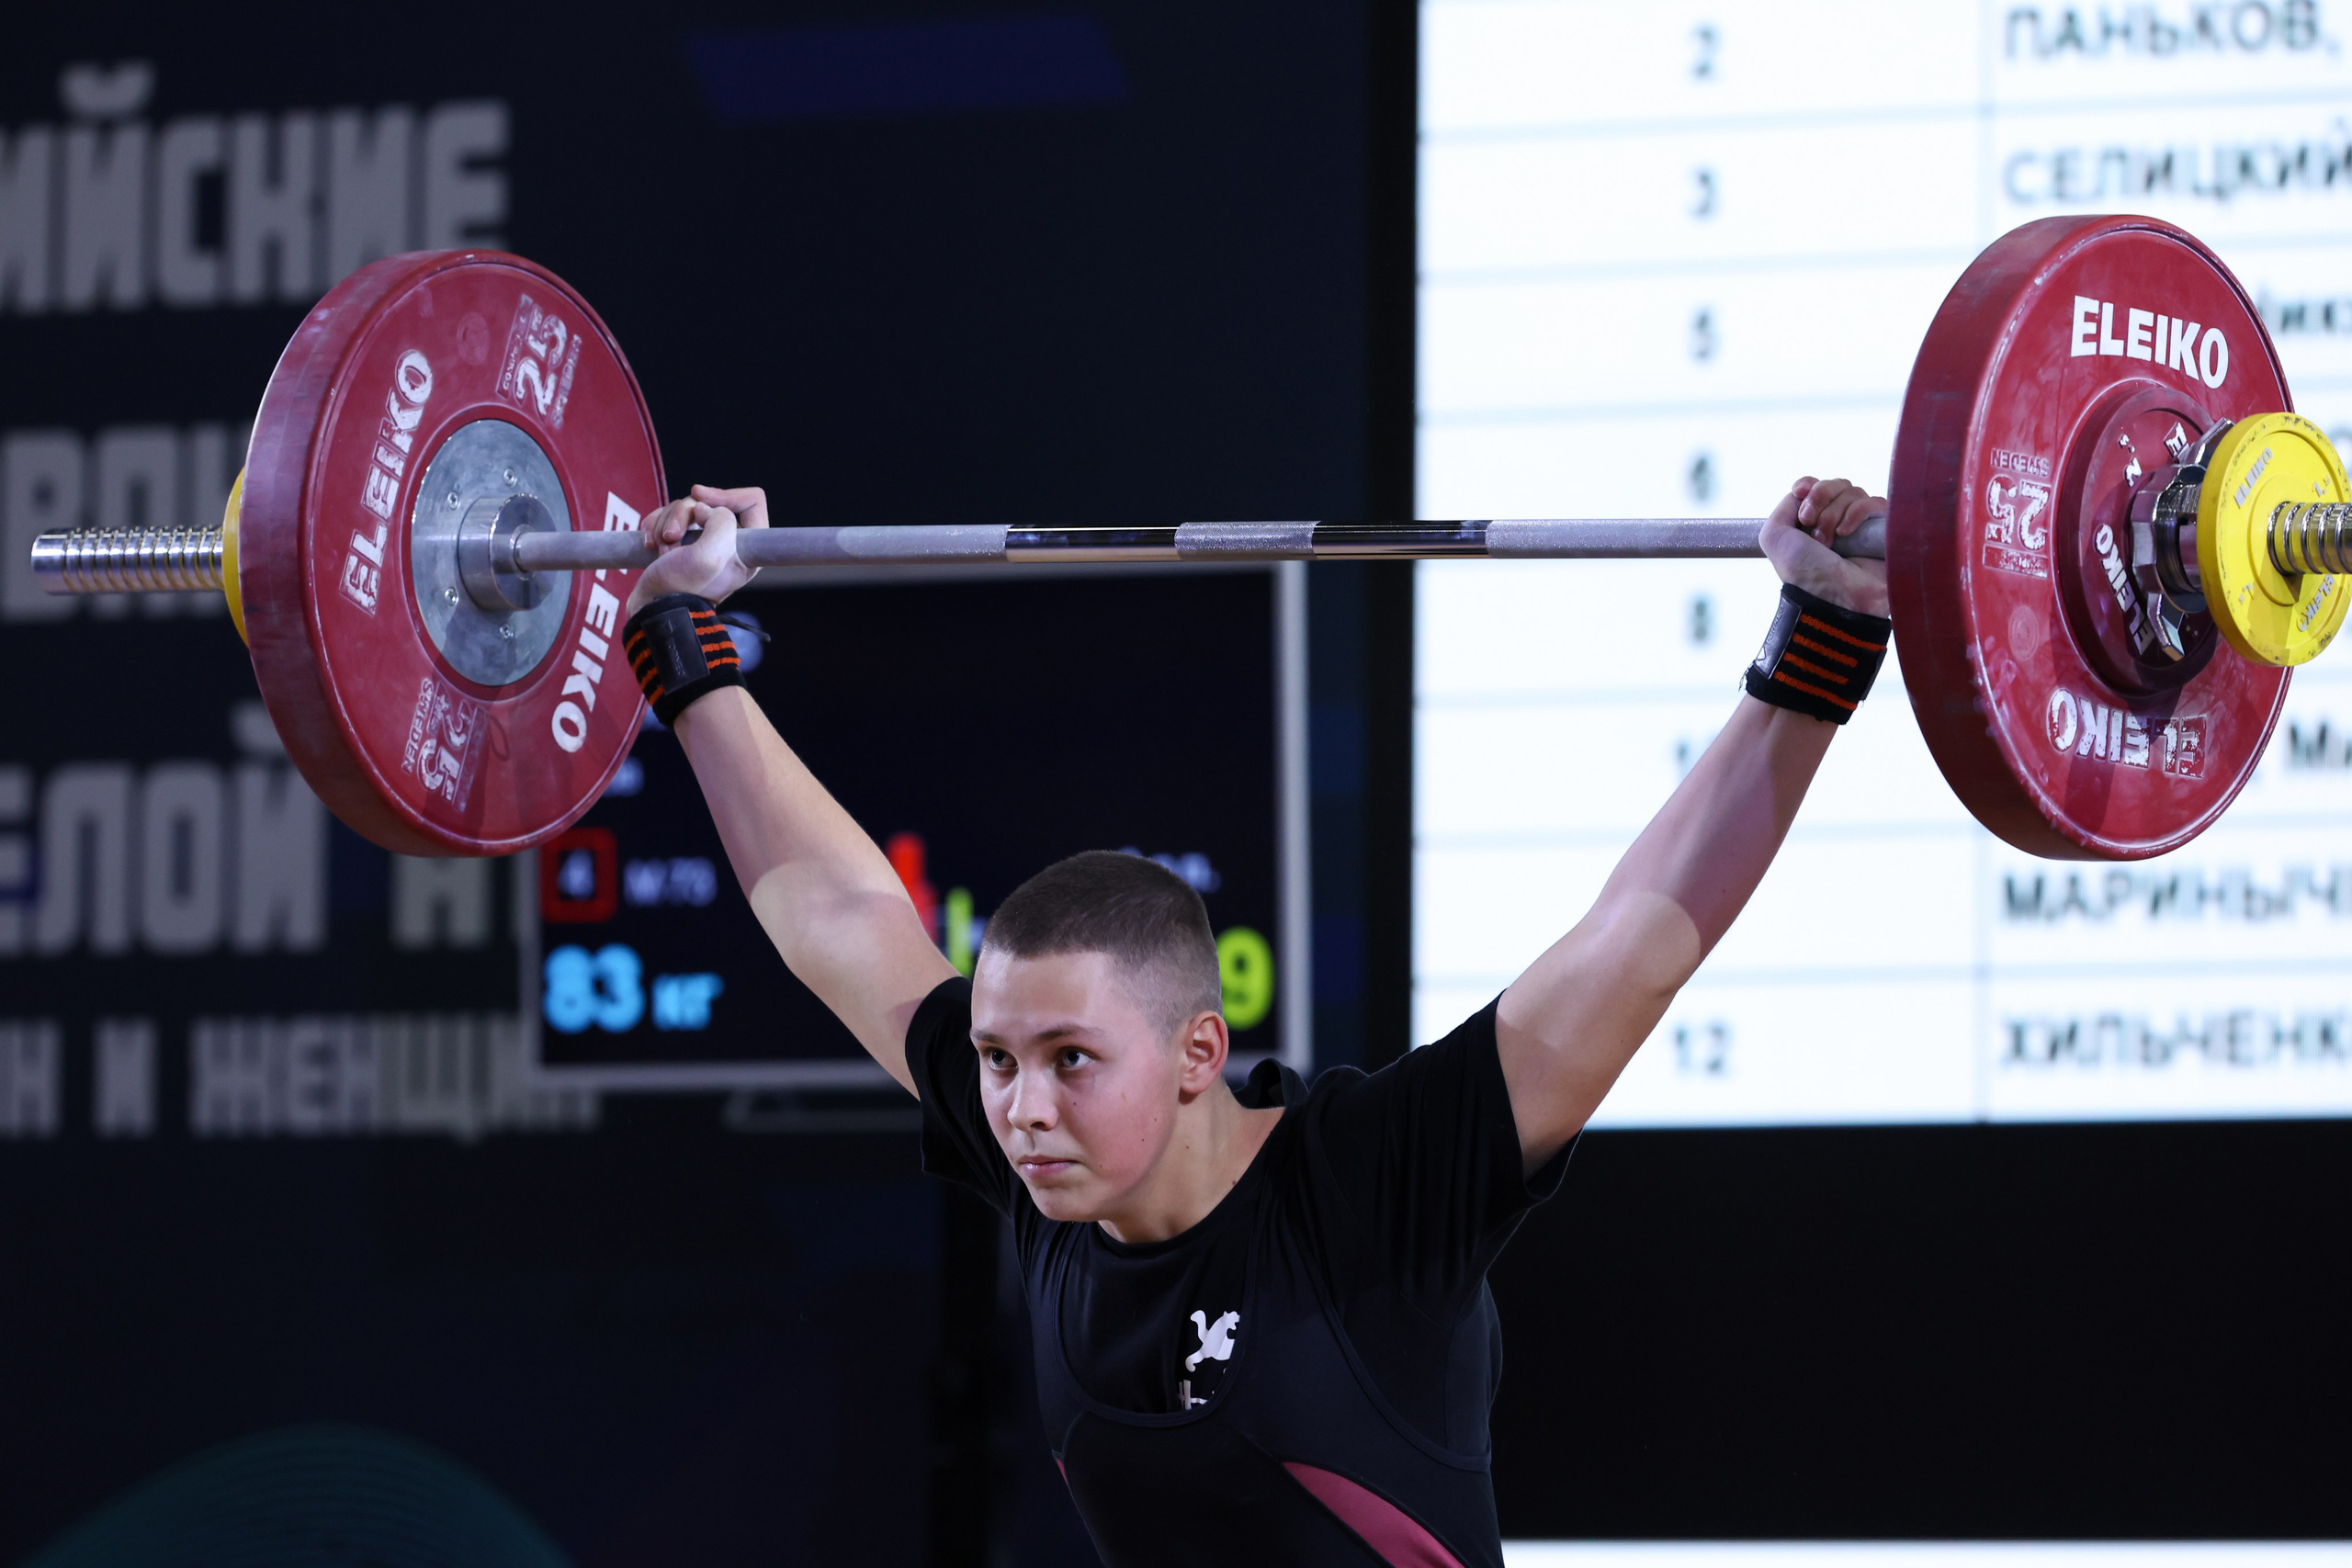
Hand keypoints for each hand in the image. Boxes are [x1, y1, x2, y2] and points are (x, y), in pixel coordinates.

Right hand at [624, 483, 770, 617]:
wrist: (652, 610)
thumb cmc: (682, 588)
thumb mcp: (712, 554)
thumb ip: (722, 521)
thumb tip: (704, 510)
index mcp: (746, 548)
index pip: (752, 501)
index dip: (726, 494)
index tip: (698, 496)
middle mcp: (728, 544)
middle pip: (708, 503)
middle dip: (684, 514)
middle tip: (671, 537)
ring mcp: (702, 544)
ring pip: (686, 509)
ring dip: (666, 523)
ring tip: (660, 548)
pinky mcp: (680, 545)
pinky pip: (668, 518)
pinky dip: (655, 526)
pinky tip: (649, 544)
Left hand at [1759, 475, 1889, 617]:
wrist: (1833, 596)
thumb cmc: (1804, 572)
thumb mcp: (1774, 537)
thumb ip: (1784, 506)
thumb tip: (1804, 490)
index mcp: (1812, 523)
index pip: (1816, 485)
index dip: (1809, 484)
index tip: (1800, 493)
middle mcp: (1837, 521)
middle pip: (1835, 484)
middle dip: (1819, 499)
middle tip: (1809, 523)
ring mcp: (1862, 526)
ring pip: (1853, 492)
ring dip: (1834, 513)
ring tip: (1829, 540)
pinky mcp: (1884, 530)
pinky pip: (1875, 503)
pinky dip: (1857, 513)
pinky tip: (1846, 533)